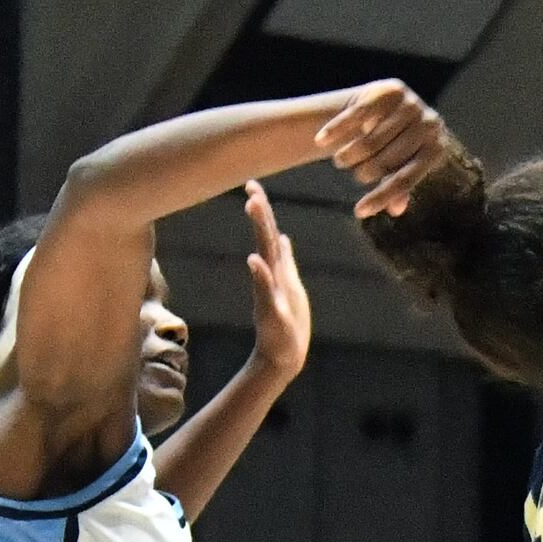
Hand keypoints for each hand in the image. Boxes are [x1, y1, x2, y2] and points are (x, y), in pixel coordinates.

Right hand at [239, 183, 310, 377]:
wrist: (284, 355)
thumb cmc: (287, 322)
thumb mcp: (290, 286)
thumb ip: (285, 260)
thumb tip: (283, 237)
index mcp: (279, 270)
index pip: (271, 233)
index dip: (264, 210)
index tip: (253, 185)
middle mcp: (273, 277)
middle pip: (267, 238)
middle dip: (261, 212)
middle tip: (252, 187)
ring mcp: (270, 293)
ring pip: (266, 256)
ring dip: (261, 231)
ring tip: (253, 206)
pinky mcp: (271, 311)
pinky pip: (264, 291)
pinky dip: (260, 275)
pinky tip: (253, 260)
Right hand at [319, 79, 446, 218]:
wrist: (394, 105)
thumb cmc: (400, 145)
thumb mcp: (402, 166)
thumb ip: (399, 188)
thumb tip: (396, 210)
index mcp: (436, 150)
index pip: (405, 180)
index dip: (380, 197)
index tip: (358, 211)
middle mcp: (429, 126)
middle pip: (384, 162)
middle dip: (362, 172)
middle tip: (350, 171)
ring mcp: (411, 105)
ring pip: (370, 142)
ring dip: (349, 155)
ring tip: (341, 160)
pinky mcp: (389, 91)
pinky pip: (357, 116)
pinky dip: (336, 130)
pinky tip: (320, 141)